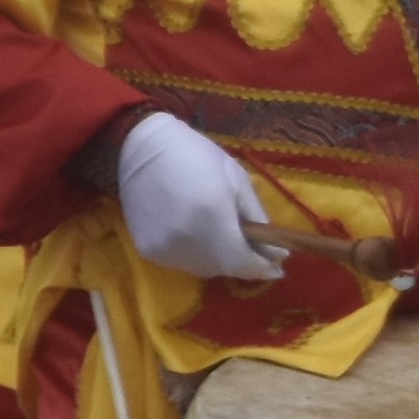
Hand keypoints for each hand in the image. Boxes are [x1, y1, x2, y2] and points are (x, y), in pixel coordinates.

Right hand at [112, 113, 285, 282]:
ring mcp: (165, 249)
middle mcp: (189, 241)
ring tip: (222, 236)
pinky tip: (196, 233)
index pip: (244, 263)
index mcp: (214, 219)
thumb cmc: (196, 157)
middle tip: (252, 248)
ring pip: (203, 268)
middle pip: (225, 268)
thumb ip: (257, 218)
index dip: (263, 269)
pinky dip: (195, 254)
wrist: (140, 149)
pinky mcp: (148, 251)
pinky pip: (181, 262)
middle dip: (242, 261)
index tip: (278, 268)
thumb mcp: (237, 180)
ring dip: (219, 259)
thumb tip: (277, 252)